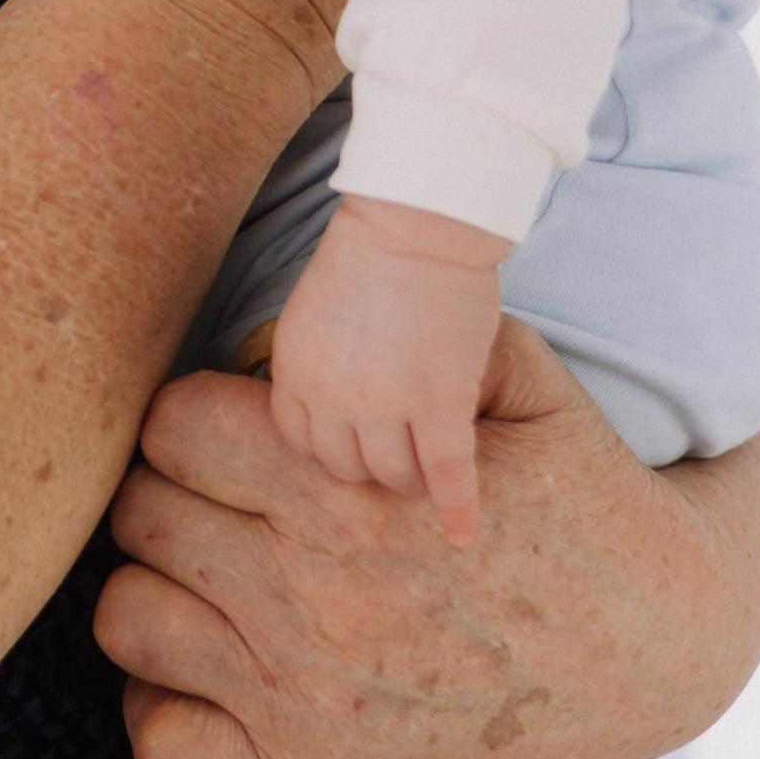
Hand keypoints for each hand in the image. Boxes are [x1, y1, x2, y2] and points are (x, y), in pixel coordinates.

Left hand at [97, 319, 759, 758]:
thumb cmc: (585, 501)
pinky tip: (205, 663)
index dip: (193, 415)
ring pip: (126, 616)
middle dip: (168, 489)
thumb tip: (313, 318)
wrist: (658, 653)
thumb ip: (414, 337)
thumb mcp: (525, 385)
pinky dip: (162, 702)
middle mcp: (311, 595)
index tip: (229, 427)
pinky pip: (161, 742)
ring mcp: (300, 691)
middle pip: (138, 512)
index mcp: (348, 492)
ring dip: (153, 584)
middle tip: (216, 493)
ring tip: (204, 569)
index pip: (172, 426)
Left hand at [266, 195, 510, 544]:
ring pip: (392, 475)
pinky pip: (448, 473)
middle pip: (342, 467)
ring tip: (427, 475)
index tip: (351, 444)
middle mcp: (332, 397)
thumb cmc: (370, 255)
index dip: (327, 448)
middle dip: (367, 466)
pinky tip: (464, 535)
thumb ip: (317, 364)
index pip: (298, 443)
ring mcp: (386, 404)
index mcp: (295, 371)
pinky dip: (458, 507)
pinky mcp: (440, 403)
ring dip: (410, 479)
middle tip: (395, 457)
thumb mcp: (313, 312)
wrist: (416, 223)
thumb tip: (325, 407)